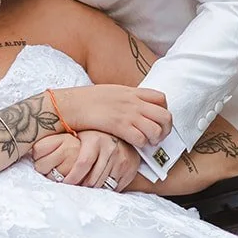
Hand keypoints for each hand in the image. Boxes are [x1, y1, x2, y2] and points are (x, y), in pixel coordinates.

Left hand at [33, 133, 141, 189]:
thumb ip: (55, 141)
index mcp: (94, 140)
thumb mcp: (77, 133)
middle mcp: (110, 148)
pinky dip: (106, 190)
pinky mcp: (130, 169)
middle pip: (92, 179)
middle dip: (82, 188)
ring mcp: (122, 159)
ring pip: (104, 184)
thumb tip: (32, 151)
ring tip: (85, 190)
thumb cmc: (92, 136)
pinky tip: (100, 188)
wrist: (123, 133)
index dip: (71, 178)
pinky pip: (116, 186)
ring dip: (93, 190)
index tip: (65, 185)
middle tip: (74, 191)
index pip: (81, 164)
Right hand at [51, 84, 170, 148]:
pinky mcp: (119, 127)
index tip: (156, 119)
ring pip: (157, 129)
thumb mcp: (112, 92)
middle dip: (166, 129)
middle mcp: (134, 102)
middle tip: (158, 136)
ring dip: (155, 139)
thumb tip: (134, 105)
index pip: (161, 98)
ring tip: (148, 143)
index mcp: (132, 92)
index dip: (164, 110)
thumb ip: (127, 98)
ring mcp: (128, 114)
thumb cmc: (87, 100)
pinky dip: (141, 144)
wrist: (71, 104)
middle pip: (165, 115)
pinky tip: (135, 145)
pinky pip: (141, 139)